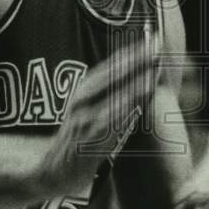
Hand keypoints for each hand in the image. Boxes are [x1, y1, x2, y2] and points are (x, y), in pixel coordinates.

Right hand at [38, 38, 158, 196]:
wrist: (50, 170)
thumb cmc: (78, 137)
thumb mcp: (88, 109)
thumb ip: (109, 92)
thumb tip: (139, 75)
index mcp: (84, 90)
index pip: (112, 65)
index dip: (133, 51)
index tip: (154, 38)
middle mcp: (82, 101)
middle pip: (112, 75)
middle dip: (136, 59)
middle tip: (158, 45)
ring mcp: (84, 121)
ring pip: (112, 97)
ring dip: (133, 84)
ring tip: (154, 71)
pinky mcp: (87, 142)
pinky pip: (107, 125)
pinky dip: (123, 114)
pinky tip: (139, 106)